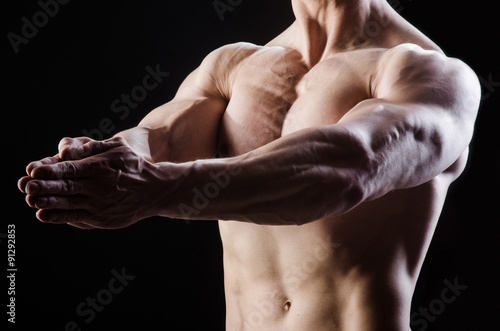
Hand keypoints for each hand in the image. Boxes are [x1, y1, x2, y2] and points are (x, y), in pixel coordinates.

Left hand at [18, 137, 162, 228]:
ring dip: (47, 202)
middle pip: (67, 187)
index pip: (71, 169)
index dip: (51, 170)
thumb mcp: (118, 147)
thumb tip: (67, 148)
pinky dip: (59, 217)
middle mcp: (99, 187)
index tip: (34, 170)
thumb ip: (93, 147)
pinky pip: (76, 218)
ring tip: (31, 200)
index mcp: (101, 167)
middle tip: (26, 185)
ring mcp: (100, 204)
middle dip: (44, 186)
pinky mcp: (101, 218)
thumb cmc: (133, 165)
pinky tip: (44, 214)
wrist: (155, 190)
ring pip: (68, 203)